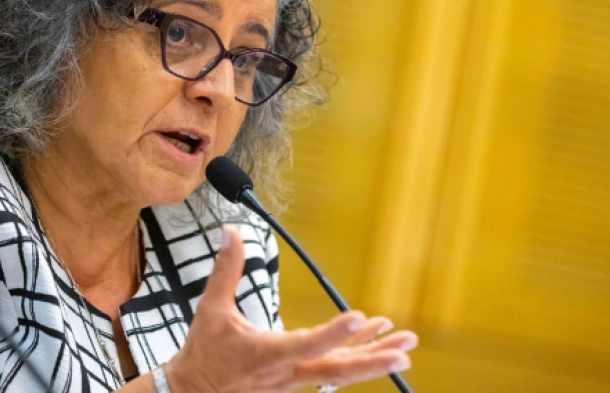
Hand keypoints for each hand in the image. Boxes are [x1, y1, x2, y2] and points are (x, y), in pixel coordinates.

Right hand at [164, 226, 416, 392]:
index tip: (357, 315)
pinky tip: (377, 339)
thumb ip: (225, 270)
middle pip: (337, 369)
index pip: (306, 343)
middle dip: (372, 360)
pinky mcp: (298, 380)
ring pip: (341, 371)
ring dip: (373, 358)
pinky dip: (357, 354)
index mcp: (267, 355)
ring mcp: (295, 380)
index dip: (333, 332)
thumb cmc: (204, 352)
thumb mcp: (210, 310)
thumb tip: (230, 231)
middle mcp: (287, 373)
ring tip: (405, 346)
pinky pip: (334, 368)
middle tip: (404, 351)